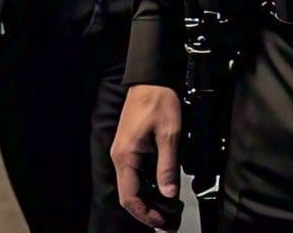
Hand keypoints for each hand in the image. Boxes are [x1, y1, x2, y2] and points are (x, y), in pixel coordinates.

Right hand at [112, 84, 183, 228]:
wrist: (151, 75)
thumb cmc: (159, 100)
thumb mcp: (170, 133)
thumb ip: (168, 166)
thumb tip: (169, 195)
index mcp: (126, 156)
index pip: (130, 197)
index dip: (146, 214)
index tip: (164, 223)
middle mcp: (121, 157)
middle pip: (131, 195)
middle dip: (150, 211)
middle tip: (171, 222)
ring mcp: (125, 151)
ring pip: (134, 185)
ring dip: (150, 199)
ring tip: (171, 210)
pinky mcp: (131, 145)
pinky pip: (137, 173)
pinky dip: (149, 185)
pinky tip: (164, 188)